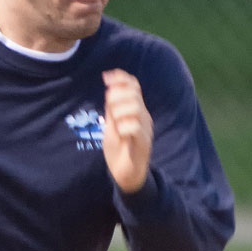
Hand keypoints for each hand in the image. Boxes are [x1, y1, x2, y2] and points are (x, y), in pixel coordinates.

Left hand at [102, 69, 152, 192]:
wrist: (126, 174)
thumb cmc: (119, 148)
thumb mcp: (112, 124)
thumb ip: (112, 108)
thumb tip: (110, 87)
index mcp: (136, 110)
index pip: (134, 86)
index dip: (121, 78)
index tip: (106, 76)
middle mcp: (143, 117)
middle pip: (133, 94)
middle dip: (116, 97)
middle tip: (110, 110)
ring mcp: (145, 129)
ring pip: (134, 108)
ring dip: (118, 113)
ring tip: (115, 124)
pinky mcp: (142, 143)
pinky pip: (134, 127)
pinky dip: (123, 128)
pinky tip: (120, 134)